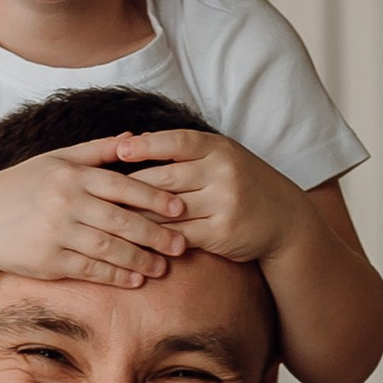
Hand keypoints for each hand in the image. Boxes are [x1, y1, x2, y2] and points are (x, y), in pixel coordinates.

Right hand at [0, 138, 186, 289]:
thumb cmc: (22, 186)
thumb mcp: (56, 160)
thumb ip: (97, 150)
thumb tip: (135, 138)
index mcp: (72, 175)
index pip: (123, 187)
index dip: (155, 199)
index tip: (181, 209)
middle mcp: (66, 202)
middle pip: (121, 220)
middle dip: (155, 234)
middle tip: (181, 245)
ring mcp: (57, 232)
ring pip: (109, 248)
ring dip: (139, 260)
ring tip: (161, 268)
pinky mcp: (48, 260)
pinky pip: (89, 269)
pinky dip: (114, 276)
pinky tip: (133, 280)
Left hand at [108, 130, 301, 268]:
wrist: (285, 219)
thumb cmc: (242, 184)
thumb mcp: (222, 157)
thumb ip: (185, 152)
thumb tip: (132, 141)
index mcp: (219, 148)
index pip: (176, 142)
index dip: (145, 146)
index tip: (117, 150)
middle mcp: (222, 172)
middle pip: (165, 179)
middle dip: (130, 188)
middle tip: (97, 193)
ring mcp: (224, 202)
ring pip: (168, 210)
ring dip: (136, 216)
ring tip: (107, 218)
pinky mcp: (222, 231)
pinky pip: (179, 235)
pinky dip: (155, 238)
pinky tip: (134, 240)